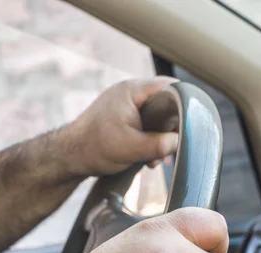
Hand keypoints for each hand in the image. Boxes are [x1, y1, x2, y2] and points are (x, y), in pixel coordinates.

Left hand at [58, 76, 178, 177]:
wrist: (68, 157)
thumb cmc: (93, 147)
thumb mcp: (131, 148)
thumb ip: (159, 145)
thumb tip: (179, 143)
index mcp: (132, 91)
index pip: (170, 86)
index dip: (184, 102)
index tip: (192, 122)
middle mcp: (130, 93)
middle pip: (166, 104)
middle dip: (171, 128)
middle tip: (170, 147)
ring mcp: (126, 105)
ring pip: (157, 118)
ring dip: (160, 138)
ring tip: (154, 157)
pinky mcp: (124, 119)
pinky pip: (147, 125)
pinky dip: (150, 141)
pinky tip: (146, 157)